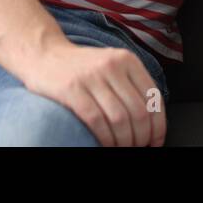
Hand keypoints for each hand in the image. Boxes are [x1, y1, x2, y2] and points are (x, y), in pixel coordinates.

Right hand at [23, 40, 165, 145]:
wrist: (44, 54)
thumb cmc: (81, 66)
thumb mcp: (112, 66)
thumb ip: (131, 85)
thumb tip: (152, 120)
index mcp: (128, 60)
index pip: (153, 98)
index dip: (158, 125)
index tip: (156, 141)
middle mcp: (113, 65)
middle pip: (138, 111)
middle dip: (141, 137)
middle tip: (138, 147)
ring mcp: (92, 77)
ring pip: (120, 118)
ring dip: (124, 141)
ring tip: (123, 147)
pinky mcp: (72, 89)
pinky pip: (96, 120)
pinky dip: (105, 138)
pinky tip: (106, 144)